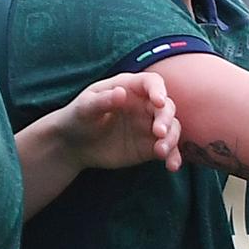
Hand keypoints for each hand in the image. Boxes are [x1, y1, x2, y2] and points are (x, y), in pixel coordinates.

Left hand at [47, 71, 181, 172]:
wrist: (75, 145)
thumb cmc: (78, 118)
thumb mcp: (85, 108)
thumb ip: (103, 100)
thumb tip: (122, 93)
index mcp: (129, 88)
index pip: (151, 83)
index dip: (158, 90)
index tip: (159, 102)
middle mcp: (144, 105)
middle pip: (167, 106)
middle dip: (166, 118)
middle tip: (158, 132)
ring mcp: (149, 126)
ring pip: (172, 128)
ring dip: (172, 138)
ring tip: (160, 152)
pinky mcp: (150, 146)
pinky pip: (169, 149)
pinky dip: (173, 157)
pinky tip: (171, 166)